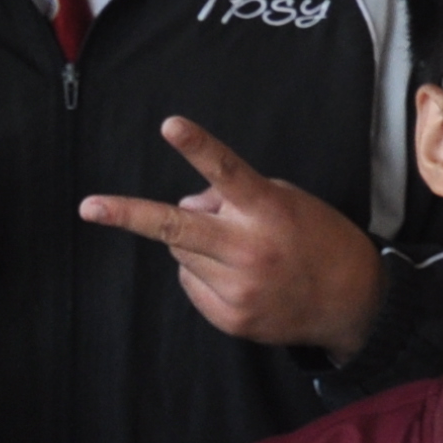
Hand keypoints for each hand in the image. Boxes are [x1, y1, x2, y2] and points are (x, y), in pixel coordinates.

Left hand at [81, 117, 386, 353]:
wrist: (352, 302)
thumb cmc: (315, 239)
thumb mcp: (285, 200)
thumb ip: (231, 198)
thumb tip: (182, 207)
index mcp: (267, 210)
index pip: (227, 171)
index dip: (198, 147)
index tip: (170, 125)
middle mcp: (249, 249)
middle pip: (176, 228)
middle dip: (128, 215)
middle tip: (89, 207)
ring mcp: (237, 288)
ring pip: (180, 253)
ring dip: (193, 244)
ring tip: (237, 250)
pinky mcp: (231, 318)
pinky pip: (191, 284)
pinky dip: (204, 274)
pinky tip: (240, 277)